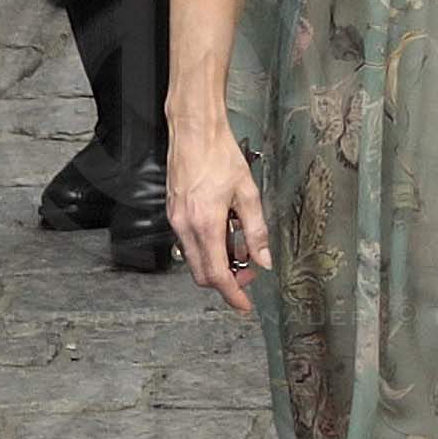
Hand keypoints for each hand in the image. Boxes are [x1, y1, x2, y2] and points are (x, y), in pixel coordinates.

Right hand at [168, 133, 269, 316]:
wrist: (194, 133)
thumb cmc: (220, 156)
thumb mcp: (247, 193)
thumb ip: (256, 230)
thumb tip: (264, 259)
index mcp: (205, 225)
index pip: (216, 274)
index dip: (231, 294)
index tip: (244, 305)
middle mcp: (185, 227)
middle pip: (202, 273)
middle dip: (226, 280)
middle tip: (249, 272)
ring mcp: (175, 221)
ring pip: (195, 259)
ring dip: (217, 262)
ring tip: (241, 247)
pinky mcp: (173, 213)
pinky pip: (189, 242)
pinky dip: (207, 247)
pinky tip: (225, 232)